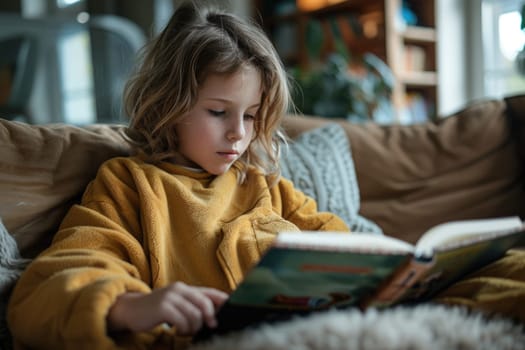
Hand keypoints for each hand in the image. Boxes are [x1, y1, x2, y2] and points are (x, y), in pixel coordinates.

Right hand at [106, 282, 227, 335]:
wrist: (131, 309)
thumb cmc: (156, 310)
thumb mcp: (176, 304)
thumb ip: (192, 306)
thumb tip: (214, 316)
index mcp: (185, 288)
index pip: (210, 292)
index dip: (223, 301)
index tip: (232, 311)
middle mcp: (179, 289)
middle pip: (205, 304)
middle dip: (210, 318)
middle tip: (208, 327)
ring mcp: (170, 297)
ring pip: (194, 315)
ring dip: (194, 327)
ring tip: (186, 331)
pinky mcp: (163, 307)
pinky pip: (182, 320)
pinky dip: (183, 329)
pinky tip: (178, 331)